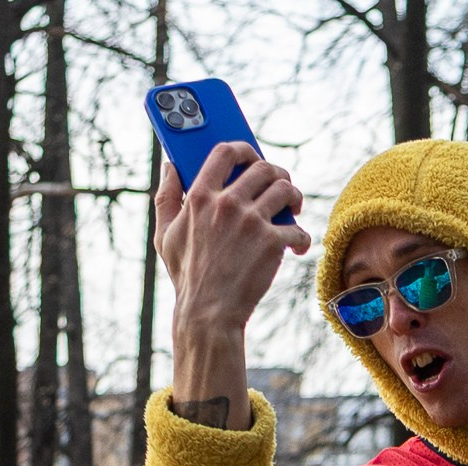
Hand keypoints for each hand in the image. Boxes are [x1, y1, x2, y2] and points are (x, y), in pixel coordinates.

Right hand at [157, 144, 309, 425]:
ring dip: (294, 197)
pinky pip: (298, 228)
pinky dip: (302, 238)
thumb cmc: (187, 275)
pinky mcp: (272, 243)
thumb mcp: (165, 235)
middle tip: (279, 186)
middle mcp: (227, 205)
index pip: (225, 152)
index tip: (250, 156)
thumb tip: (169, 165)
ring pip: (287, 189)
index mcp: (200, 198)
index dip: (243, 148)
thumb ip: (166, 197)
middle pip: (264, 168)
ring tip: (293, 209)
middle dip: (276, 174)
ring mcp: (251, 223)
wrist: (208, 314)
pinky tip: (296, 247)